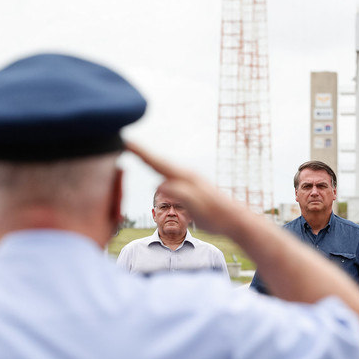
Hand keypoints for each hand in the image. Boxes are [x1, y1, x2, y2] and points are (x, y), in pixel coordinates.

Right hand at [124, 141, 249, 235]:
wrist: (234, 219)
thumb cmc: (216, 214)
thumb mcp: (196, 206)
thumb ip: (179, 194)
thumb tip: (159, 185)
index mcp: (183, 177)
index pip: (156, 162)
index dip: (139, 151)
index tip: (124, 139)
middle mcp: (184, 175)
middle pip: (157, 161)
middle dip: (140, 151)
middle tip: (123, 141)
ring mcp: (187, 180)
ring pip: (162, 167)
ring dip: (148, 159)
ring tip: (134, 151)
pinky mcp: (189, 188)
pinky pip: (167, 175)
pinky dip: (157, 169)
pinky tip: (156, 170)